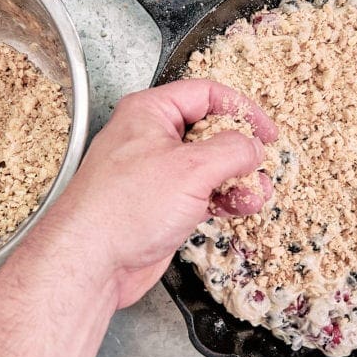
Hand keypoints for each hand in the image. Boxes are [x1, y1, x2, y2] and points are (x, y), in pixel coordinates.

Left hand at [41, 79, 277, 308]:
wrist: (90, 262)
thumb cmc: (122, 209)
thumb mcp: (190, 169)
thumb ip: (231, 151)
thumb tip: (252, 146)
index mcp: (150, 113)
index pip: (205, 94)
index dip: (241, 108)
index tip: (265, 130)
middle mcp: (151, 138)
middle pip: (209, 131)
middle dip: (240, 149)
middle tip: (261, 163)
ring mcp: (156, 173)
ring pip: (208, 166)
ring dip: (237, 178)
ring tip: (258, 192)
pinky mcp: (161, 204)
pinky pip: (201, 193)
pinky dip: (224, 198)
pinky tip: (241, 207)